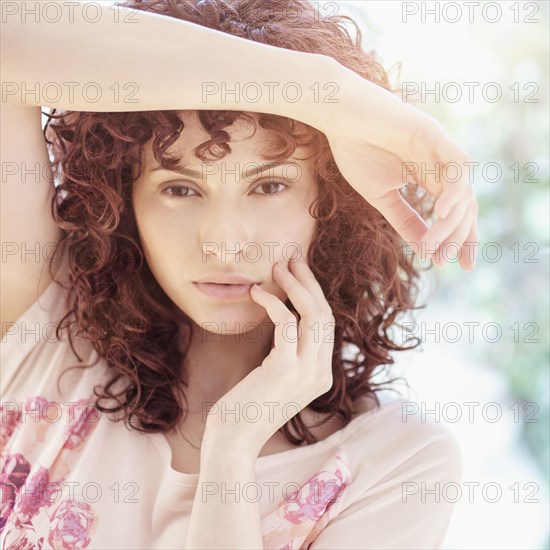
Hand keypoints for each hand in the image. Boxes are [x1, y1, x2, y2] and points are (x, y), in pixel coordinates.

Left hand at [202, 252, 334, 457]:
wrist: (234, 440)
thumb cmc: (247, 407)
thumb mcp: (276, 378)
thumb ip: (289, 355)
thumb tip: (285, 321)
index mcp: (321, 374)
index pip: (327, 324)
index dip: (314, 293)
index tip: (299, 272)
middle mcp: (320, 372)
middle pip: (325, 314)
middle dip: (308, 281)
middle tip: (291, 258)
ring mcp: (306, 372)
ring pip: (313, 314)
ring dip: (295, 285)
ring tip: (277, 267)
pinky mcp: (284, 369)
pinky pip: (287, 323)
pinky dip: (274, 303)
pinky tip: (257, 294)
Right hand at [319, 64, 478, 270]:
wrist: (340, 118)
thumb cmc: (357, 152)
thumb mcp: (382, 197)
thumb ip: (405, 220)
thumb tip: (425, 250)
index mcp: (429, 178)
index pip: (454, 212)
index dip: (459, 238)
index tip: (454, 265)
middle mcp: (440, 165)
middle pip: (465, 205)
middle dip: (460, 236)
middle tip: (446, 261)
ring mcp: (439, 149)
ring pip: (463, 191)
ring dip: (452, 222)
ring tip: (435, 247)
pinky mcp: (434, 134)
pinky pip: (457, 166)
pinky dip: (454, 192)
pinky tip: (440, 214)